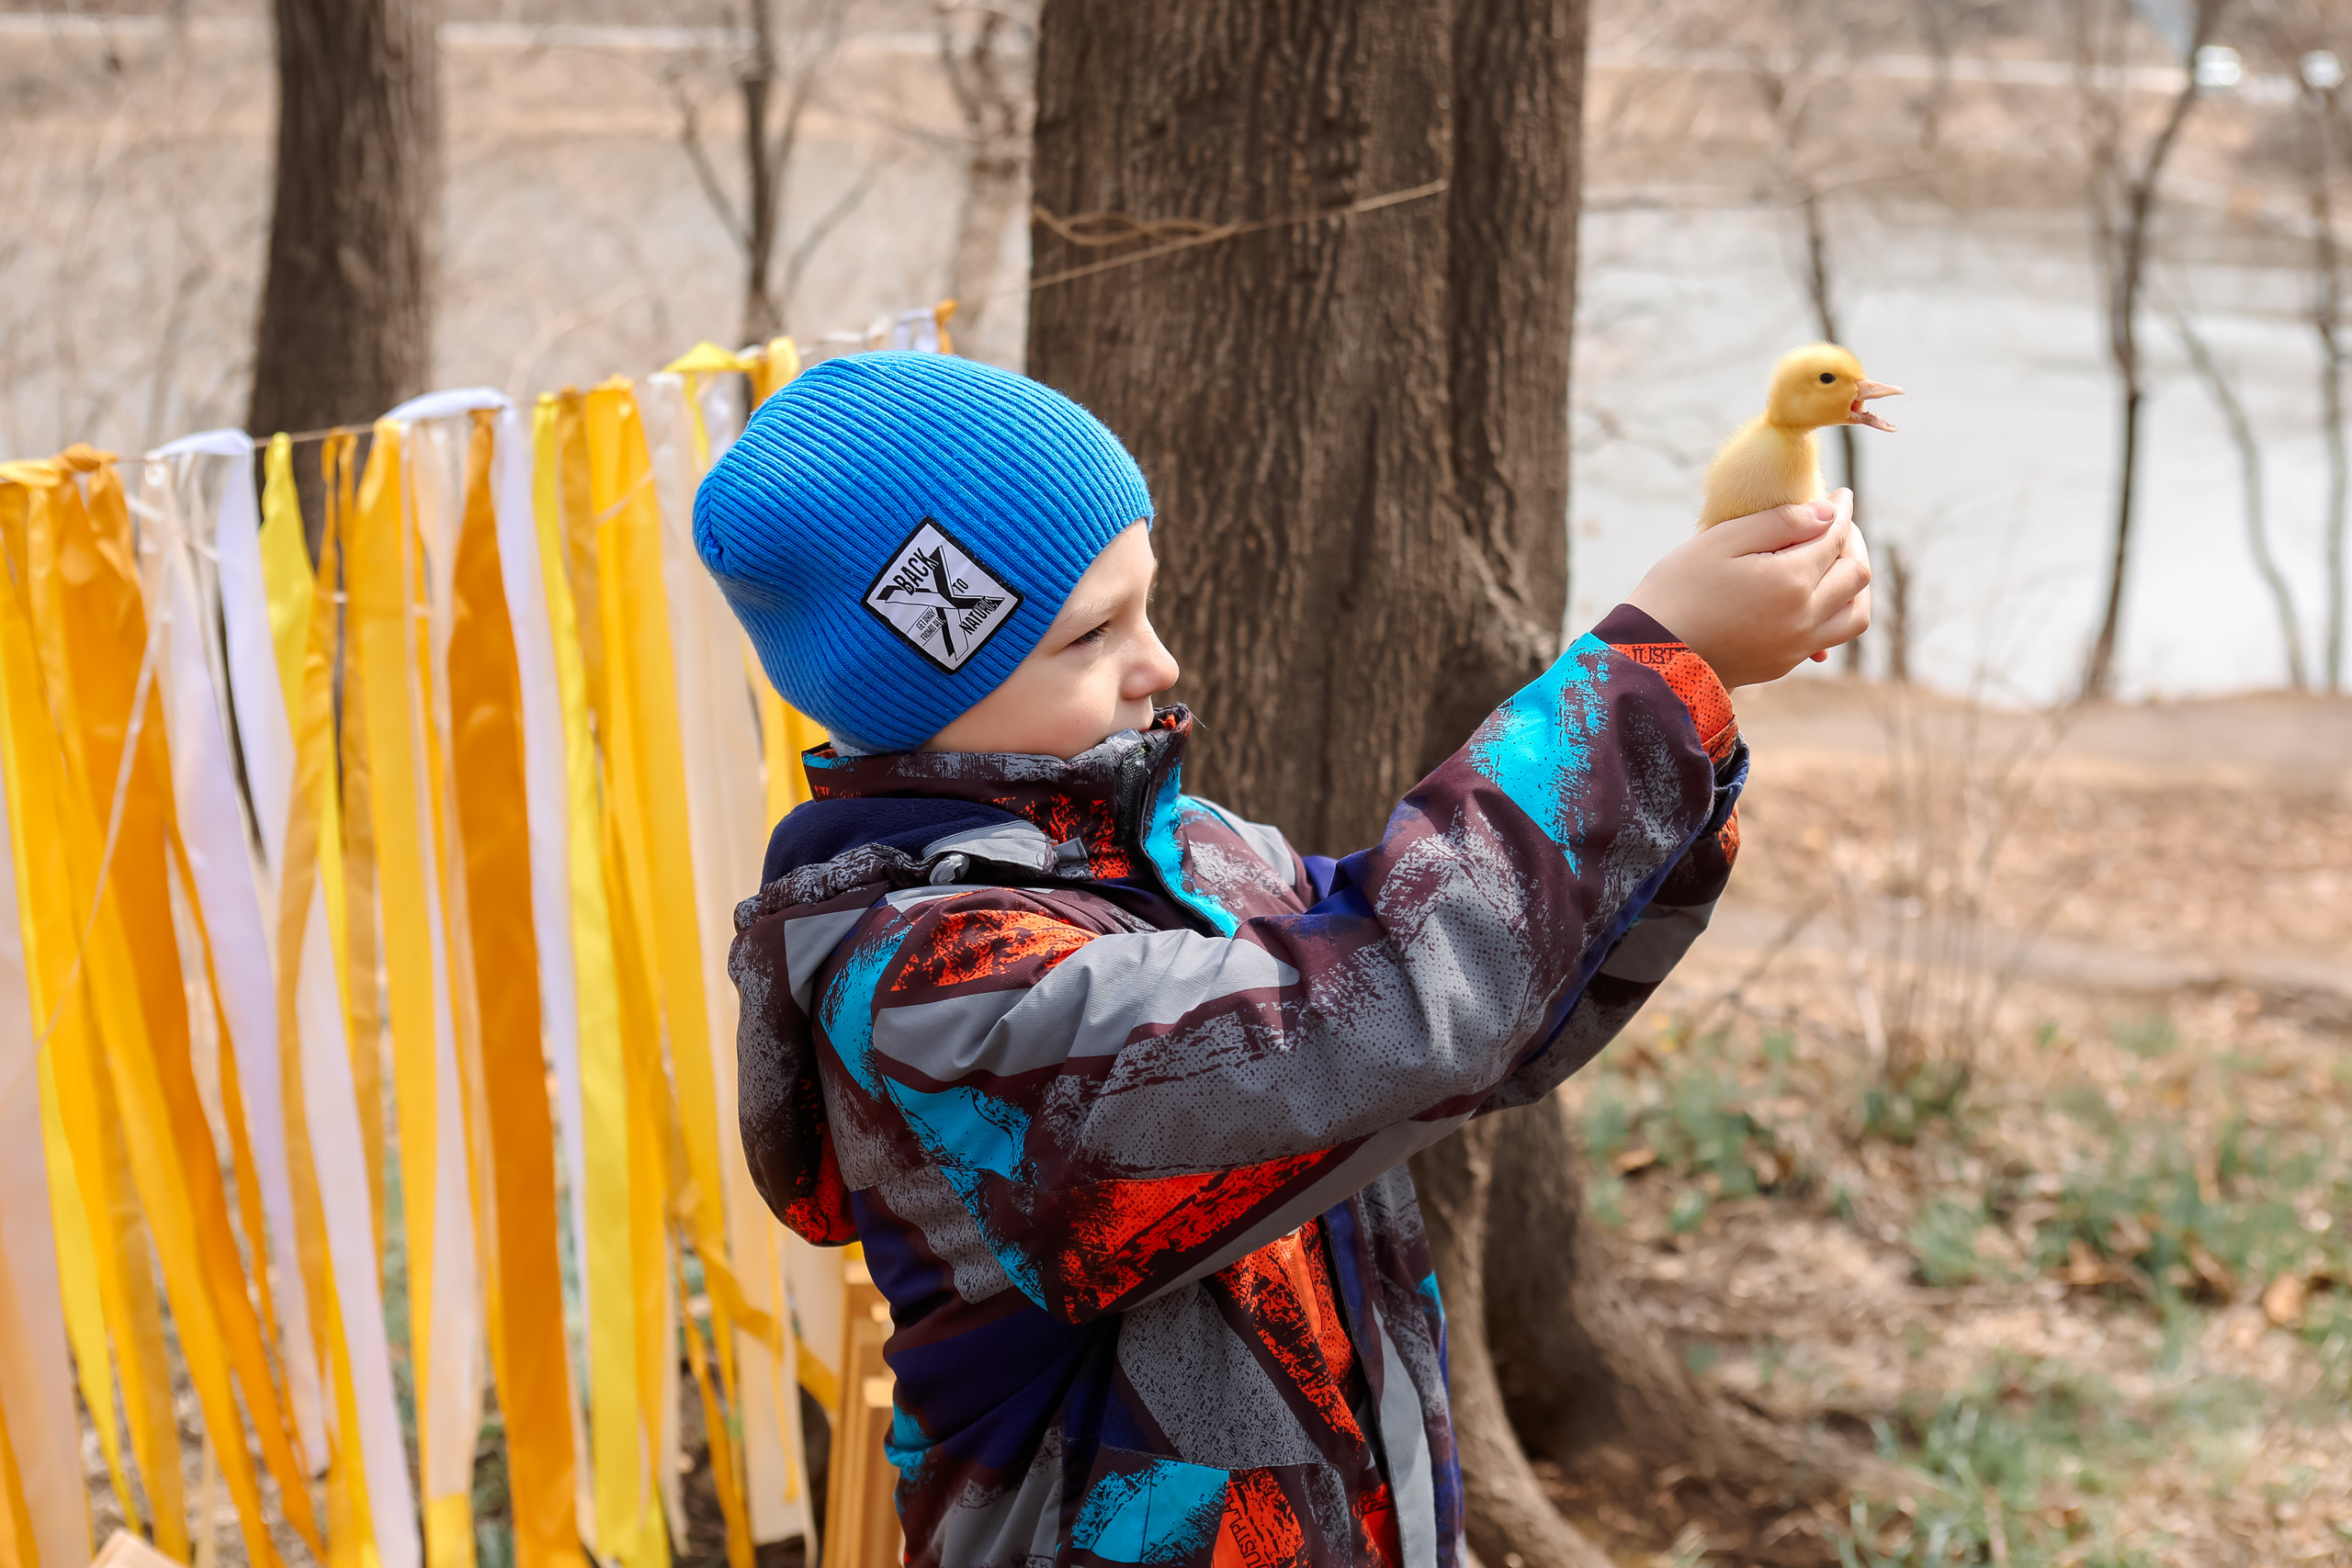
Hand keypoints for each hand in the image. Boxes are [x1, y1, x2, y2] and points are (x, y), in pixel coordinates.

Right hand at [1625, 490, 1871, 688]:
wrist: (1650, 654)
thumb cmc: (1677, 589)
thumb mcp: (1721, 540)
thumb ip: (1779, 522)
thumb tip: (1827, 513)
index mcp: (1791, 580)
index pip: (1834, 536)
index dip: (1841, 510)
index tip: (1842, 494)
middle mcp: (1805, 616)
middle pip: (1856, 574)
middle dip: (1853, 541)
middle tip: (1836, 523)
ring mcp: (1797, 645)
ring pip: (1856, 614)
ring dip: (1855, 583)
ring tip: (1837, 562)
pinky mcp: (1785, 664)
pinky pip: (1830, 637)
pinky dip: (1837, 610)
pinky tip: (1815, 595)